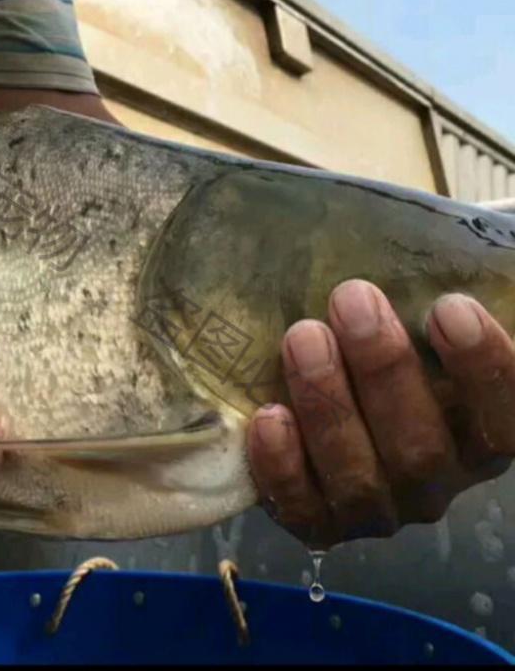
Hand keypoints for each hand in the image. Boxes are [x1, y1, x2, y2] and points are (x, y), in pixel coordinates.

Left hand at [247, 279, 514, 548]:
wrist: (327, 382)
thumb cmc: (378, 340)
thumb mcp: (414, 316)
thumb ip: (426, 296)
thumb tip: (447, 237)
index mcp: (477, 433)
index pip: (505, 419)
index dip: (485, 368)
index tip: (450, 306)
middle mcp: (436, 479)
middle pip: (423, 448)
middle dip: (385, 370)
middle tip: (351, 299)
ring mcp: (376, 508)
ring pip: (361, 479)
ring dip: (330, 407)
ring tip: (302, 337)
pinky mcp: (318, 521)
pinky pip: (302, 511)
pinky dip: (283, 468)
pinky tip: (267, 417)